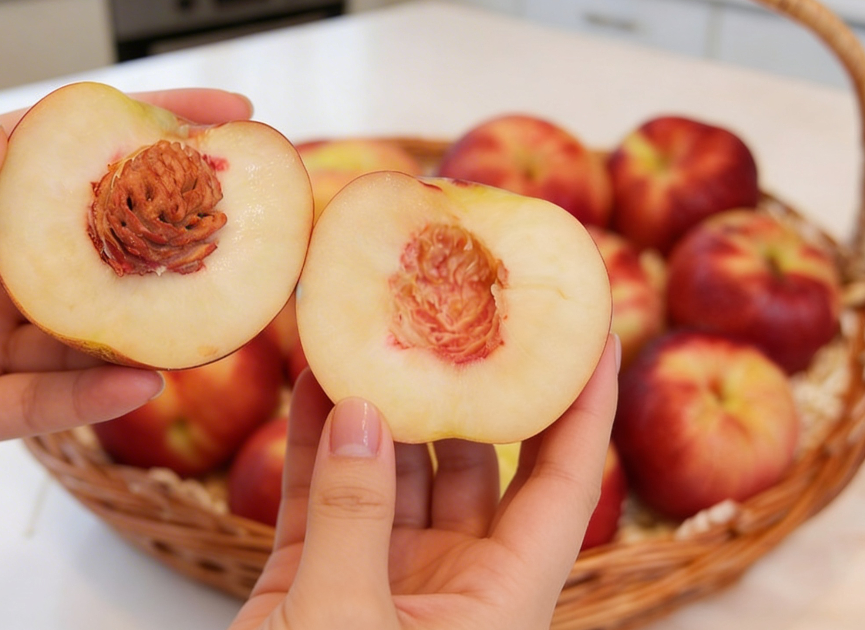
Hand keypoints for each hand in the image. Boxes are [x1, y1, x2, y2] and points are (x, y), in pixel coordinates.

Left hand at [0, 88, 252, 463]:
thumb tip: (4, 147)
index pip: (75, 155)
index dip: (150, 130)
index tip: (222, 117)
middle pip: (106, 248)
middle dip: (176, 234)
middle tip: (241, 224)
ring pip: (91, 333)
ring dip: (152, 326)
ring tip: (211, 315)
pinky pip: (43, 405)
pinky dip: (90, 398)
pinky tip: (139, 382)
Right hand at [231, 334, 620, 629]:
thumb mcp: (344, 625)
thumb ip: (354, 513)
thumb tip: (364, 411)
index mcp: (499, 603)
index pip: (565, 486)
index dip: (585, 406)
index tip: (593, 329)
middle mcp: (451, 584)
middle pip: (476, 461)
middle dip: (465, 385)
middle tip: (458, 305)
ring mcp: (380, 576)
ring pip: (390, 468)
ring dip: (378, 402)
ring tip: (372, 323)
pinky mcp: (314, 577)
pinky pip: (322, 492)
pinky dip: (315, 439)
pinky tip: (311, 377)